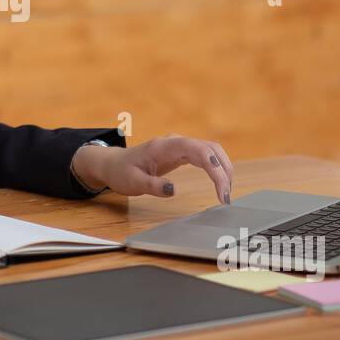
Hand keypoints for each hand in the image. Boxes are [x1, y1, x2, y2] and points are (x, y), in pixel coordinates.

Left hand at [72, 134, 234, 202]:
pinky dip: (216, 168)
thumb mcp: (132, 183)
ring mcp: (180, 146)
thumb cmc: (122, 172)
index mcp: (164, 146)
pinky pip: (206, 156)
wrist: (113, 164)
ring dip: (223, 169)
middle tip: (226, 197)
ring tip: (225, 193)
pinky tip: (220, 183)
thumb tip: (172, 190)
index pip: (198, 150)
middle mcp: (175, 142)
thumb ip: (152, 186)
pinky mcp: (182, 152)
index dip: (214, 168)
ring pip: (211, 151)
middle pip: (210, 148)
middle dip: (224, 170)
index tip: (221, 191)